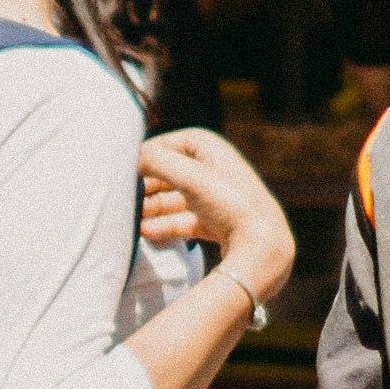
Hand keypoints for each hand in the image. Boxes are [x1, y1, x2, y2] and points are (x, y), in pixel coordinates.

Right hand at [140, 129, 294, 309]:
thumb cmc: (230, 204)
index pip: (181, 141)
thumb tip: (132, 160)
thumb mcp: (190, 177)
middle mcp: (218, 174)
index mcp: (217, 153)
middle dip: (150, 182)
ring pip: (178, 199)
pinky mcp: (217, 226)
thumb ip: (157, 162)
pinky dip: (165, 225)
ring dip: (154, 206)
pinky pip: (184, 221)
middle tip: (128, 193)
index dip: (156, 149)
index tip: (132, 162)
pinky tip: (145, 232)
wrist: (262, 248)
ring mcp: (218, 202)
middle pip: (176, 172)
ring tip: (132, 216)